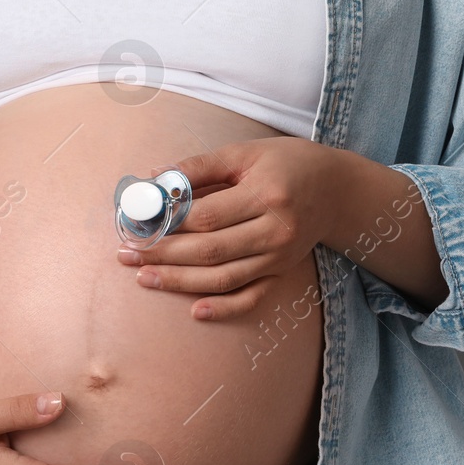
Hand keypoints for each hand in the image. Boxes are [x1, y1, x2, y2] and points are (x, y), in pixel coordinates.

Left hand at [117, 137, 341, 319]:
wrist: (337, 189)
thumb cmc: (287, 163)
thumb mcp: (245, 153)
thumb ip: (198, 167)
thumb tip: (152, 181)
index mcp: (267, 194)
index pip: (207, 216)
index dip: (168, 223)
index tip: (137, 224)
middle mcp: (276, 230)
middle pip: (210, 251)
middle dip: (163, 255)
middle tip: (127, 254)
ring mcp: (279, 256)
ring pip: (223, 278)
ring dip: (179, 282)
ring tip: (143, 277)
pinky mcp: (281, 271)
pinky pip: (252, 298)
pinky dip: (224, 308)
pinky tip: (195, 311)